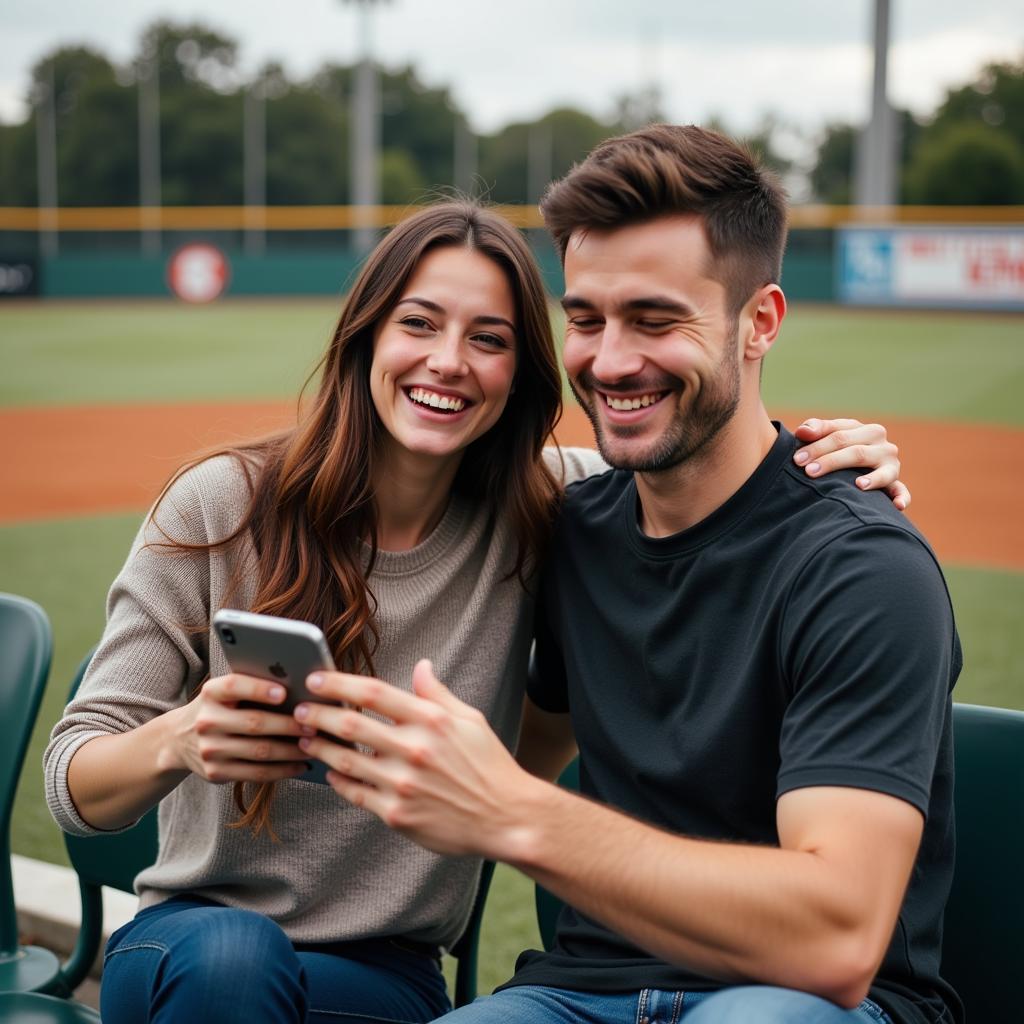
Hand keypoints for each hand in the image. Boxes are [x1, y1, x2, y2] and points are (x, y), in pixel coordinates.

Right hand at [159, 673, 312, 783]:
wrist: (179, 738)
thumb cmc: (219, 707)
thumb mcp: (225, 692)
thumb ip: (253, 686)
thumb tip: (300, 686)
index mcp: (211, 693)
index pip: (235, 686)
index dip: (259, 689)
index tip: (284, 692)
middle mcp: (207, 720)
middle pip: (255, 723)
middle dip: (290, 725)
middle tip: (316, 725)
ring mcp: (210, 749)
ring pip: (260, 751)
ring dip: (292, 750)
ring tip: (315, 745)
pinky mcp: (215, 773)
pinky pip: (256, 773)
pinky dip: (283, 770)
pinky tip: (301, 765)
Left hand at [294, 661, 534, 856]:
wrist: (505, 816)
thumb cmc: (489, 765)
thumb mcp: (469, 719)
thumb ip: (437, 694)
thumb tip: (420, 666)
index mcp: (430, 720)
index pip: (372, 693)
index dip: (338, 684)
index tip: (316, 678)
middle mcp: (413, 749)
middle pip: (350, 725)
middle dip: (317, 715)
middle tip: (300, 710)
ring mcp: (402, 784)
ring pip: (346, 761)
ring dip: (320, 748)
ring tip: (307, 740)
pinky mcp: (397, 814)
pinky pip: (356, 794)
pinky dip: (339, 781)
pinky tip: (331, 773)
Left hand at [793, 418, 909, 510]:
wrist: (855, 466)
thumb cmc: (834, 449)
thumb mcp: (827, 435)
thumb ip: (815, 429)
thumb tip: (803, 431)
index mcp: (864, 429)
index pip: (839, 434)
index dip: (817, 446)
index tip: (797, 459)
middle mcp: (881, 444)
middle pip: (856, 451)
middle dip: (831, 461)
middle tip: (809, 472)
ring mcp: (891, 464)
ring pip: (880, 470)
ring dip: (870, 478)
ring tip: (857, 484)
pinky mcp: (895, 482)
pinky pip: (901, 490)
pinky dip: (901, 497)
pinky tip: (897, 505)